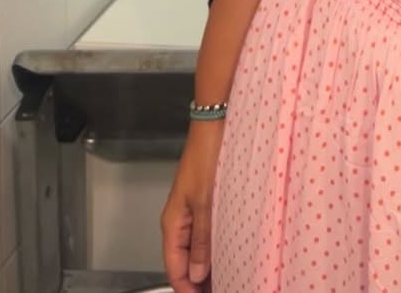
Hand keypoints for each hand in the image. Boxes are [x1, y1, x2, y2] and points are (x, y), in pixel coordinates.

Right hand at [162, 120, 223, 292]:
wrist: (214, 124)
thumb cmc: (206, 154)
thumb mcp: (206, 201)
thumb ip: (202, 239)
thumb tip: (197, 273)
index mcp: (173, 222)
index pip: (173, 268)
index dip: (187, 288)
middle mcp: (179, 219)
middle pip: (183, 261)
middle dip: (198, 279)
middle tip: (221, 287)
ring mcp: (192, 210)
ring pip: (195, 248)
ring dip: (206, 265)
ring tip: (225, 277)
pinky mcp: (204, 201)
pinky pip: (204, 233)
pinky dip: (212, 246)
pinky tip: (227, 252)